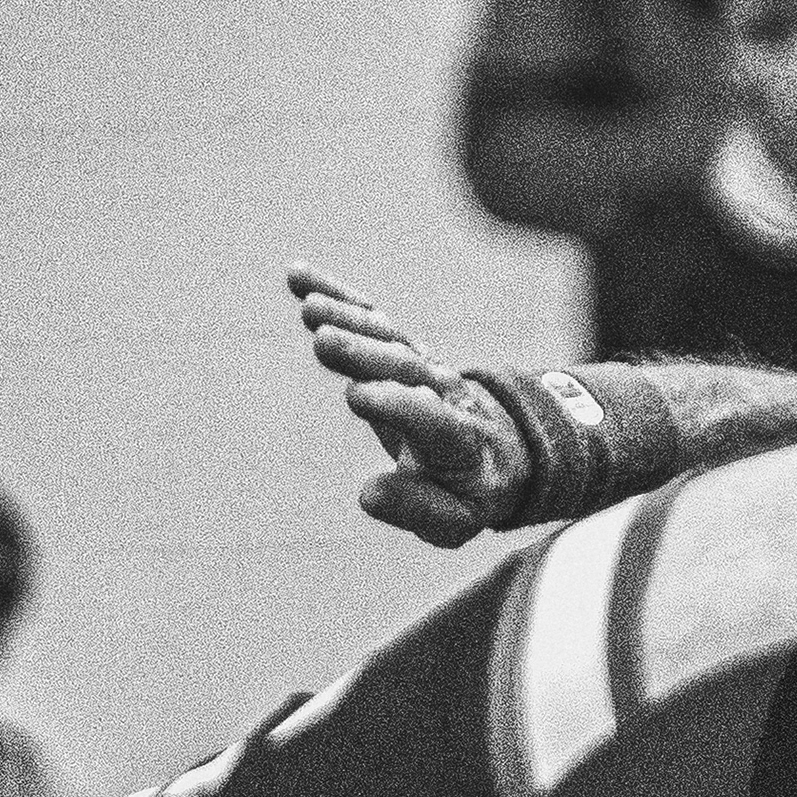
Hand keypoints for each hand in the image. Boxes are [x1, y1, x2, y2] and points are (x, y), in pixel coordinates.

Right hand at [288, 264, 528, 546]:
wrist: (500, 450)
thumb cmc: (468, 492)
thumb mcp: (456, 520)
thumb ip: (420, 511)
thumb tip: (369, 495)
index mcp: (459, 440)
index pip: (432, 420)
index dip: (398, 406)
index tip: (356, 396)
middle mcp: (444, 394)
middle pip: (407, 369)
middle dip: (368, 355)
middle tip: (326, 341)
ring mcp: (423, 366)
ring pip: (388, 337)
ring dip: (350, 319)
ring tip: (310, 306)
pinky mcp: (398, 349)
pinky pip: (369, 317)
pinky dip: (336, 296)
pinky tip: (296, 275)